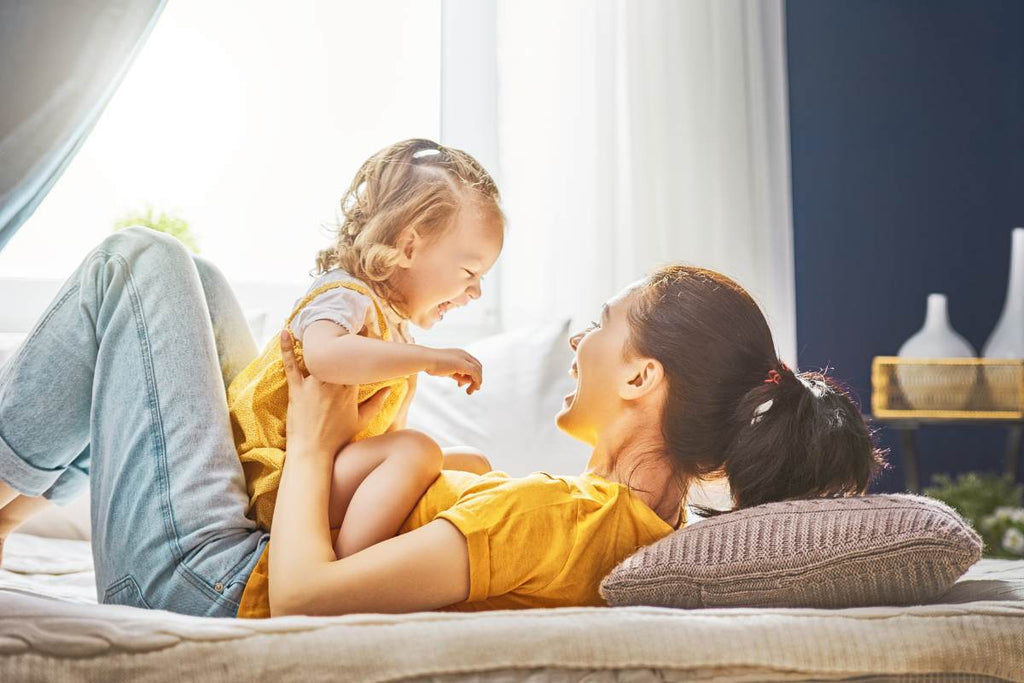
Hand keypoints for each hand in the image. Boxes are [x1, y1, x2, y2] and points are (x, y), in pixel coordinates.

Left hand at [280, 330, 389, 457]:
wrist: (313, 452)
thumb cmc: (338, 437)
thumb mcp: (362, 420)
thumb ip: (377, 403)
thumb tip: (389, 389)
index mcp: (350, 388)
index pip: (356, 361)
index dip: (361, 344)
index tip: (364, 329)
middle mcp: (332, 382)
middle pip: (338, 355)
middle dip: (343, 337)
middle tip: (347, 321)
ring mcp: (313, 384)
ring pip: (316, 355)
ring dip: (317, 339)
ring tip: (321, 323)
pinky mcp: (296, 388)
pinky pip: (290, 365)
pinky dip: (286, 348)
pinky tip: (285, 332)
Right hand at [426, 347, 482, 393]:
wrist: (425, 359)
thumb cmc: (432, 364)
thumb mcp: (446, 370)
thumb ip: (455, 374)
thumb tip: (462, 382)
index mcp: (459, 353)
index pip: (472, 363)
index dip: (471, 374)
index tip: (461, 384)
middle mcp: (463, 354)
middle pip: (478, 366)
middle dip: (476, 378)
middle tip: (470, 389)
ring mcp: (464, 358)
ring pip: (478, 371)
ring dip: (476, 382)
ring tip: (469, 392)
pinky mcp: (463, 364)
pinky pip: (475, 374)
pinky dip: (476, 382)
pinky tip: (469, 390)